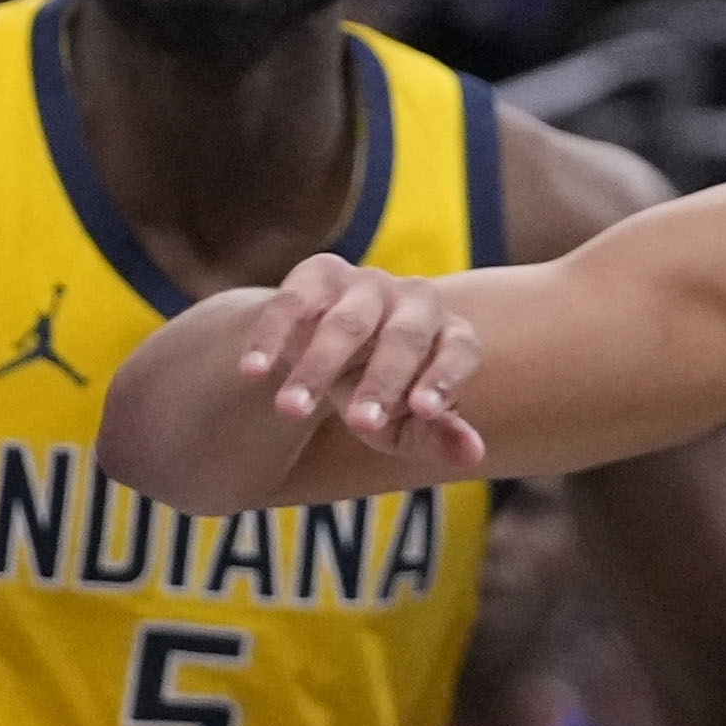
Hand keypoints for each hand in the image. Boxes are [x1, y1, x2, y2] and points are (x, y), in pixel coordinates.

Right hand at [237, 253, 491, 472]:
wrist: (330, 345)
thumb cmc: (381, 392)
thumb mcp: (406, 422)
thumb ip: (436, 437)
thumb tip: (472, 453)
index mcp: (451, 333)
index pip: (459, 350)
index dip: (443, 377)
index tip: (424, 410)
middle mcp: (416, 299)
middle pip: (402, 338)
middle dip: (380, 383)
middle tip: (358, 424)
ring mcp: (366, 282)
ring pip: (344, 324)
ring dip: (316, 368)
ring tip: (290, 411)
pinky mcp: (318, 273)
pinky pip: (292, 303)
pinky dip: (271, 337)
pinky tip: (253, 372)